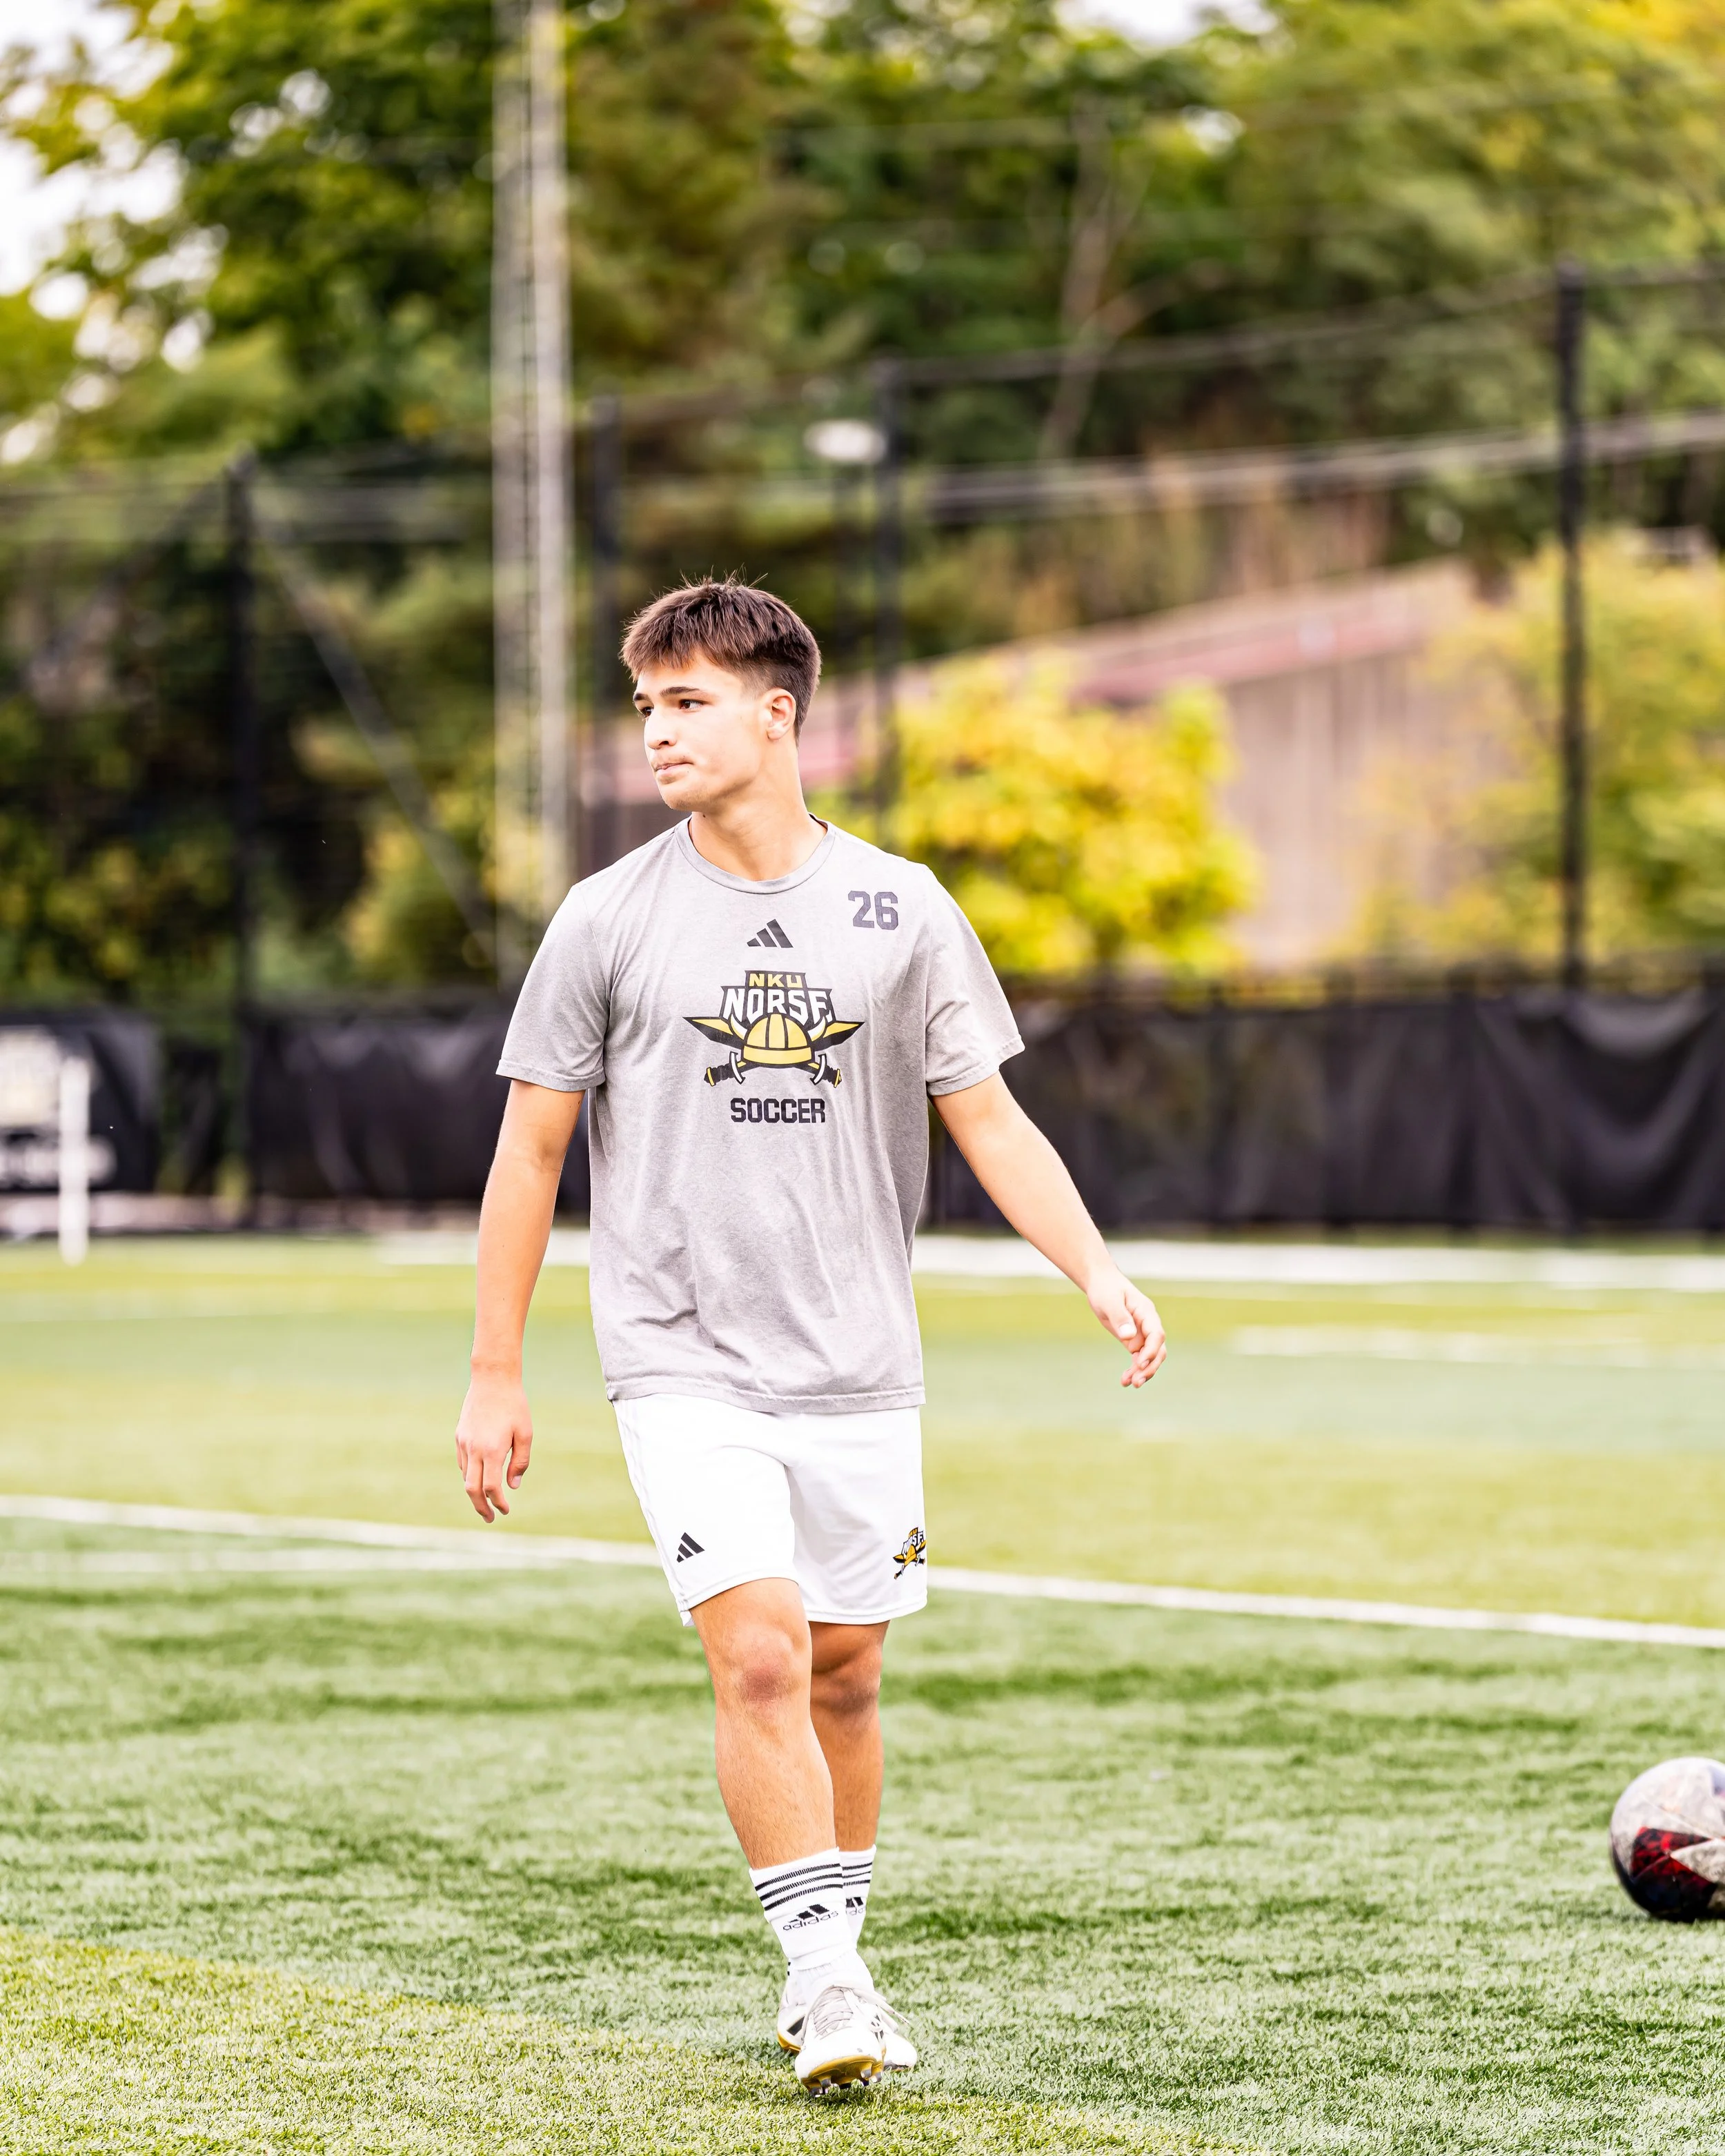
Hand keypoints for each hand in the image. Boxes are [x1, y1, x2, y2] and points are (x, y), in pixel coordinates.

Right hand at [455, 1369, 532, 1520]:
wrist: (492, 1379)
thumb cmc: (514, 1405)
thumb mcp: (525, 1433)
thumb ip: (520, 1462)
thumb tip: (512, 1486)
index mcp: (492, 1450)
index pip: (490, 1487)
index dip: (498, 1503)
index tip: (505, 1511)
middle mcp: (474, 1449)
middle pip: (471, 1489)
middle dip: (480, 1507)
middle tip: (489, 1518)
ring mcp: (464, 1442)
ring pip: (465, 1476)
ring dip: (474, 1491)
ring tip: (487, 1499)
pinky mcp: (459, 1435)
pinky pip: (462, 1462)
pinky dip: (470, 1474)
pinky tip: (480, 1475)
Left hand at [1085, 1269, 1166, 1387]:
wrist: (1101, 1284)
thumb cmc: (1105, 1289)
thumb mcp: (1109, 1301)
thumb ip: (1120, 1317)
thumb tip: (1129, 1337)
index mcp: (1146, 1313)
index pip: (1156, 1335)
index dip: (1152, 1350)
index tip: (1141, 1363)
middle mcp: (1148, 1325)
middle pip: (1158, 1349)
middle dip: (1149, 1367)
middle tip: (1136, 1381)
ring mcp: (1141, 1333)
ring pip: (1149, 1357)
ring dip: (1142, 1371)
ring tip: (1129, 1384)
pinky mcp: (1133, 1340)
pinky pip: (1138, 1358)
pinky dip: (1133, 1369)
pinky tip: (1124, 1380)